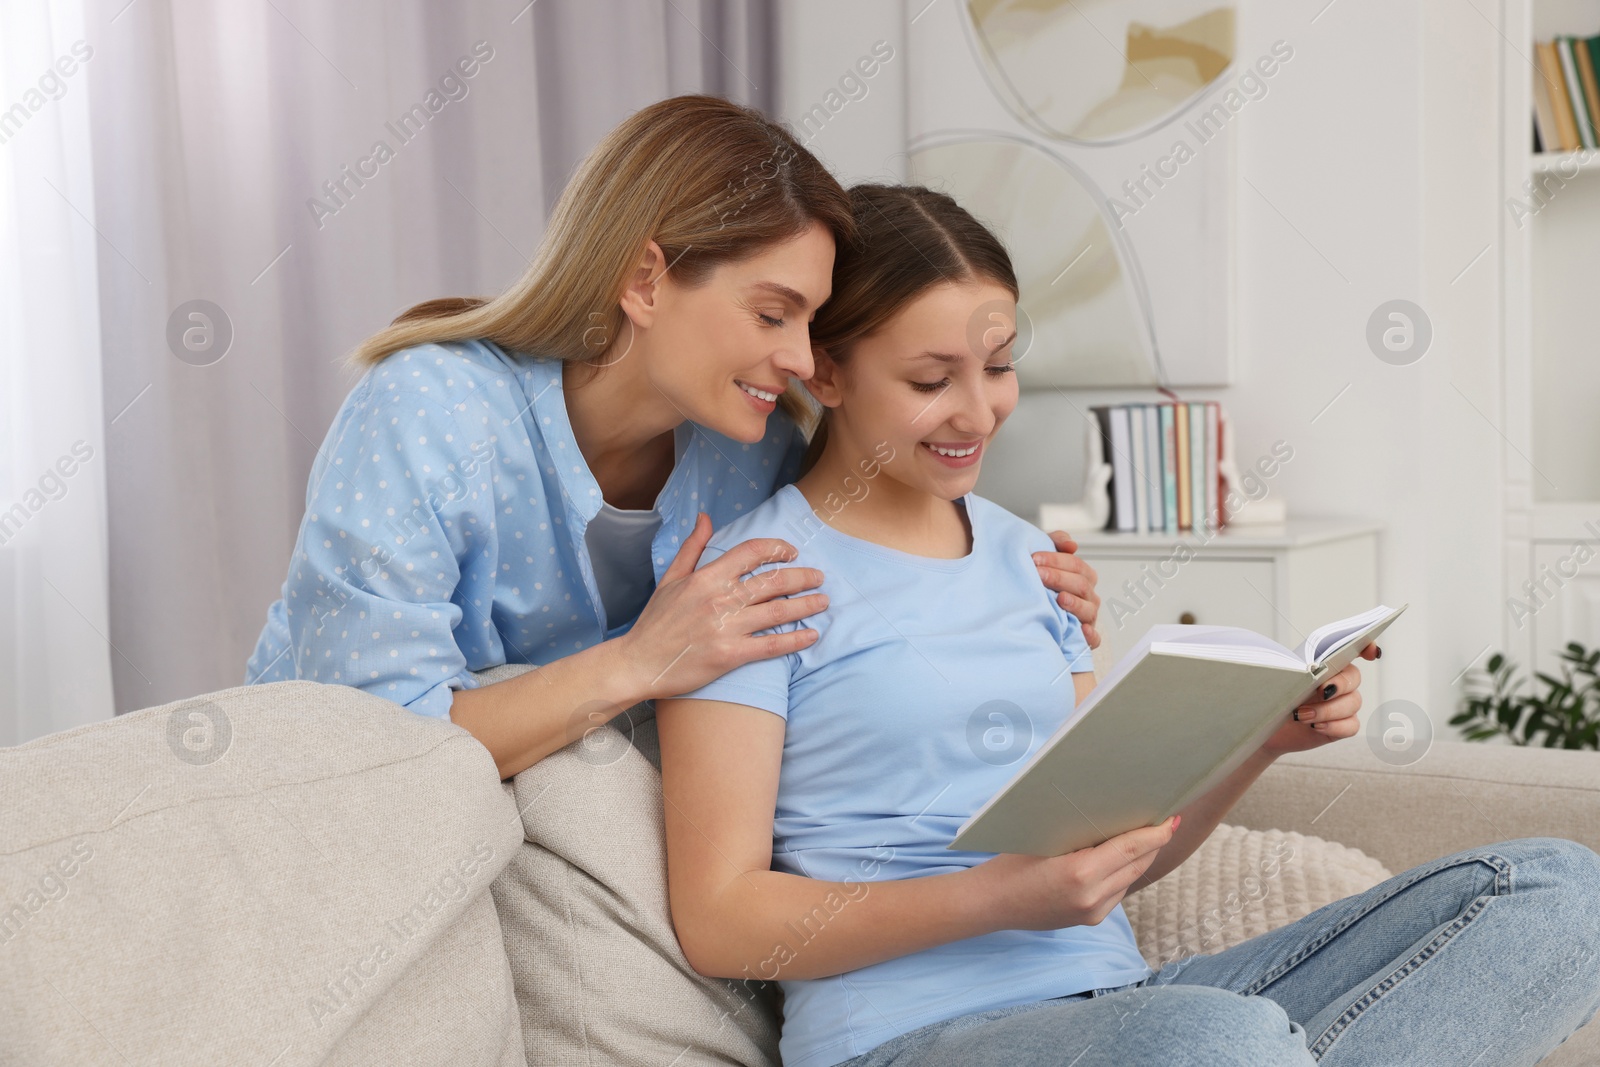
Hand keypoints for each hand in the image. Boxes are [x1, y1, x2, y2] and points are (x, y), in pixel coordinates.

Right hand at [618, 512, 826, 699]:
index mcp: (707, 577)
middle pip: (773, 581)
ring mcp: (726, 628)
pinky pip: (771, 645)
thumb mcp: (671, 578)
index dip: (777, 548)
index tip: (792, 553)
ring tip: (823, 602)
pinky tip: (811, 635)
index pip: (751, 552)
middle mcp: (720, 599)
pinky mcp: (731, 655)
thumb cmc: (655, 622)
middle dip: (803, 577)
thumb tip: (706, 517)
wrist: (639, 663)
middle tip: (820, 578)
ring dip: (807, 605)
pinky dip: (796, 640)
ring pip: (778, 612)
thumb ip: (693, 547)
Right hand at [968, 816, 1178, 930]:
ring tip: (1148, 836)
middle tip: (1165, 821)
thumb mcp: (1045, 839)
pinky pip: (1117, 891)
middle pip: (1137, 865)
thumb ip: (1081, 833)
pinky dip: (1124, 873)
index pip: (1130, 849)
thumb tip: (1114, 816)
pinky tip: (1123, 858)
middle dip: (1154, 843)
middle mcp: (1092, 896)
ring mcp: (1093, 912)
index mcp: (1080, 872)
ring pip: (1130, 879)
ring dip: (1140, 858)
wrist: (992, 903)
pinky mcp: (1091, 920)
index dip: (1155, 833)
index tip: (1171, 818)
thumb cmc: (1011, 862)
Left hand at [1033, 530, 1101, 649]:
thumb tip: (1071, 544)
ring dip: (1074, 603)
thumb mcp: (1046, 560)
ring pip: (1088, 609)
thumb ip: (1057, 543)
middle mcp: (1088, 596)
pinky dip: (1090, 635)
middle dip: (1059, 578)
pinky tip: (1082, 630)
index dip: (1056, 560)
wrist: (1034, 615)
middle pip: (1080, 585)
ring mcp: (1088, 617)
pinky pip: (1094, 638)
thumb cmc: (1042, 584)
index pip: (1075, 565)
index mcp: (1083, 577)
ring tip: (1060, 599)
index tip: (1035, 559)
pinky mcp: (1086, 638)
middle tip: (1039, 575)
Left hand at [1260, 642, 1381, 756]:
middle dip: (1339, 684)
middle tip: (1321, 690)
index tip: (1370, 653)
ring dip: (1328, 709)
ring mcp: (1342, 704)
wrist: (1266, 726)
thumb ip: (1296, 668)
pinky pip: (1351, 725)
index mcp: (1325, 664)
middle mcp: (1338, 681)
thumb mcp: (1281, 678)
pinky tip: (1316, 726)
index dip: (1366, 647)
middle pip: (1354, 677)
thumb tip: (1307, 667)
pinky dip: (1334, 726)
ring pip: (1353, 703)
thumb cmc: (1275, 697)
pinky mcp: (1342, 726)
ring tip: (1303, 714)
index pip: (1352, 650)